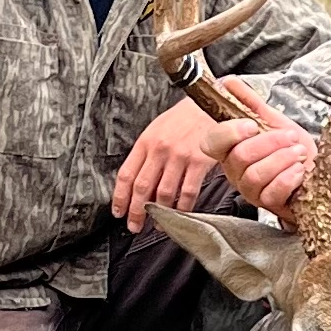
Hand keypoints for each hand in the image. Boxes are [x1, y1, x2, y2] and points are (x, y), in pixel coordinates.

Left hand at [116, 96, 231, 230]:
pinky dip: (182, 209)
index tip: (118, 212)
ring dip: (160, 215)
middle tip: (134, 226)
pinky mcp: (199, 162)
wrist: (212, 104)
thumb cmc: (186, 117)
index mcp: (146, 141)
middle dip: (136, 212)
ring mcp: (179, 156)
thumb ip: (147, 152)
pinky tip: (180, 215)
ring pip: (163, 194)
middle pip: (142, 188)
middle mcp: (160, 149)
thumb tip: (138, 180)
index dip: (120, 197)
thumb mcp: (159, 128)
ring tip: (159, 225)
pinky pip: (187, 193)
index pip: (126, 174)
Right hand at [197, 92, 314, 216]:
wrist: (316, 171)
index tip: (252, 125)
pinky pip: (271, 192)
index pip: (212, 142)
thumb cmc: (291, 148)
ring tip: (298, 153)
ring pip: (254, 175)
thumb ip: (250, 102)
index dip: (229, 133)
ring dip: (282, 159)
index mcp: (231, 149)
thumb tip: (229, 82)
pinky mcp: (267, 204)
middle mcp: (235, 171)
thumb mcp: (273, 120)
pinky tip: (299, 170)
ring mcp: (250, 190)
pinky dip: (288, 178)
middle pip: (240, 156)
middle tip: (290, 137)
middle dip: (270, 142)